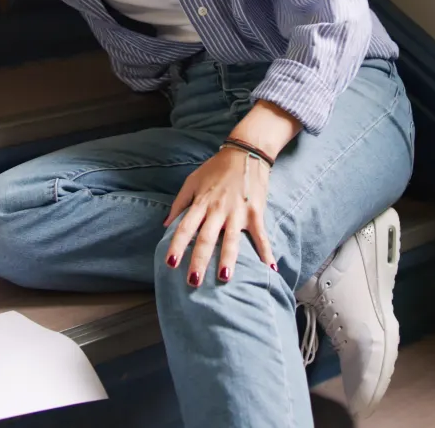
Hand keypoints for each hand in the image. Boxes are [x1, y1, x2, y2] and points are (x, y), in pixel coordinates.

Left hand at [163, 101, 301, 285]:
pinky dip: (266, 252)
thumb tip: (165, 225)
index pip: (185, 227)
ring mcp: (238, 212)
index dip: (177, 245)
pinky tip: (270, 269)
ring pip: (231, 240)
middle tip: (193, 281)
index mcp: (201, 203)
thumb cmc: (216, 169)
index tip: (170, 264)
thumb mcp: (192, 181)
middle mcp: (218, 210)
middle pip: (206, 238)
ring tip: (224, 278)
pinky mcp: (256, 212)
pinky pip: (261, 236)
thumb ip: (179, 204)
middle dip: (199, 260)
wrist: (246, 152)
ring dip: (228, 259)